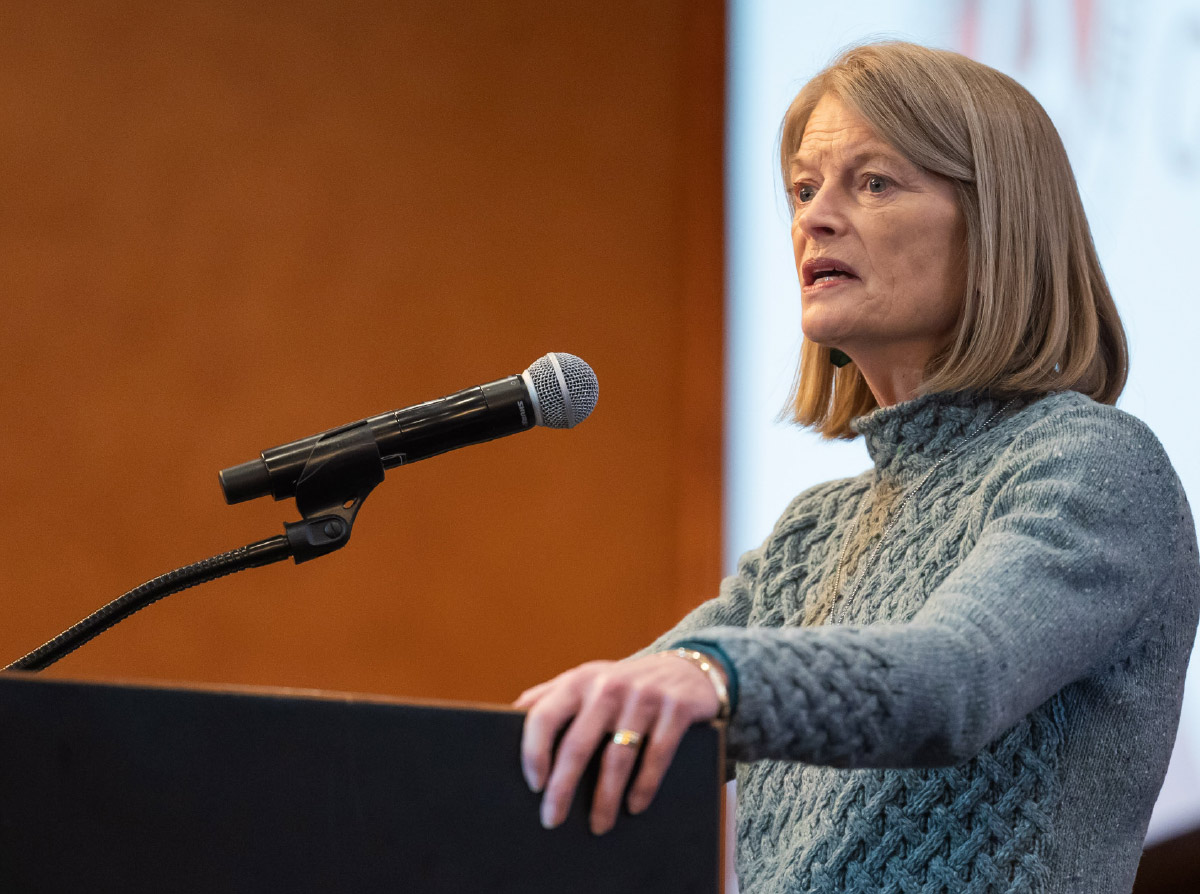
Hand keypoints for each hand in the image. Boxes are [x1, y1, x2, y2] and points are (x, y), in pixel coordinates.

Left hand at [514, 652, 721, 834]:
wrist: (686, 670)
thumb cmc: (623, 685)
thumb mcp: (586, 681)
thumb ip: (550, 695)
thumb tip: (508, 717)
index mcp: (578, 681)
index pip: (543, 716)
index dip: (534, 753)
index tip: (533, 785)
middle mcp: (608, 686)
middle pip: (578, 745)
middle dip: (562, 788)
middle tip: (552, 819)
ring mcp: (643, 697)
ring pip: (618, 757)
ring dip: (605, 798)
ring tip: (598, 825)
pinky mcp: (675, 709)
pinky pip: (657, 756)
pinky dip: (644, 786)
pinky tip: (634, 807)